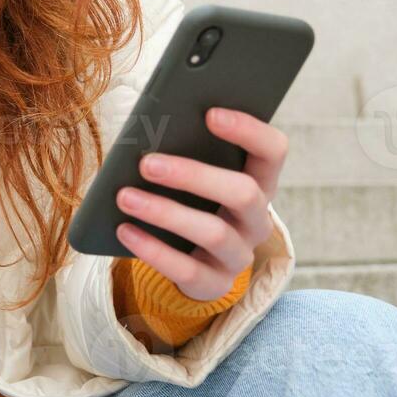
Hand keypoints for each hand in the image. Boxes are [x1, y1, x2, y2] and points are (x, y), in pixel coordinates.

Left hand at [114, 107, 286, 301]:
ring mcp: (239, 255)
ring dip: (165, 212)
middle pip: (243, 193)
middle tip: (146, 163)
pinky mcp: (214, 284)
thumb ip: (187, 151)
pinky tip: (124, 230)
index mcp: (259, 181)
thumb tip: (150, 130)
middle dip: (193, 175)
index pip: (272, 151)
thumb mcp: (196, 176)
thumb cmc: (191, 198)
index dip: (248, 130)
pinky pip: (186, 269)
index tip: (210, 113)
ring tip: (124, 196)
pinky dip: (152, 249)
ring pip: (213, 232)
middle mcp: (257, 219)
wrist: (193, 259)